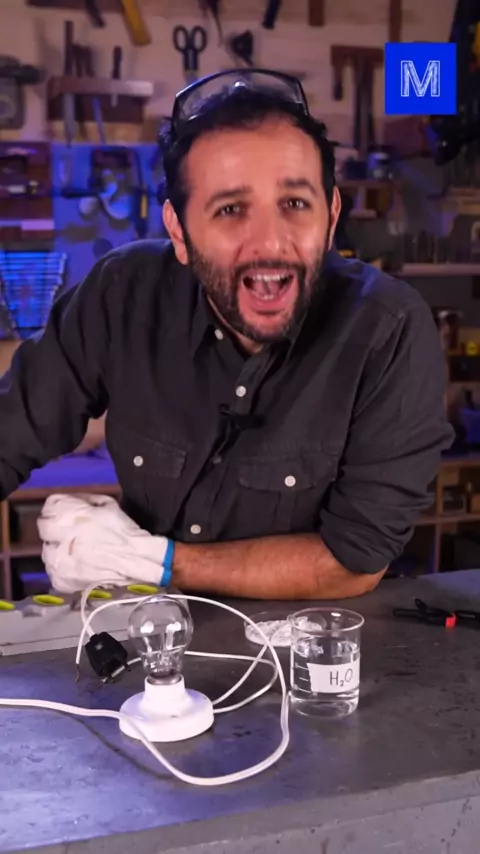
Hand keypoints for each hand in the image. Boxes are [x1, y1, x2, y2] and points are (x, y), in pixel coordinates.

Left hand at [38, 493, 169, 593]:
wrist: (137, 561)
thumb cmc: (124, 531)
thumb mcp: (107, 504)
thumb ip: (85, 500)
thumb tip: (72, 501)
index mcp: (71, 515)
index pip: (50, 505)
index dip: (59, 508)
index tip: (67, 513)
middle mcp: (60, 537)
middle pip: (44, 528)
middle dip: (56, 528)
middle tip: (71, 533)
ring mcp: (58, 562)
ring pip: (47, 551)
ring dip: (58, 549)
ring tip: (75, 552)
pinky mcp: (61, 580)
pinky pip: (53, 571)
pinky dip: (63, 568)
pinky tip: (77, 566)